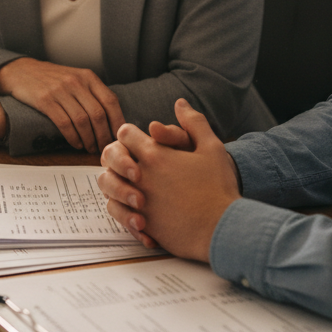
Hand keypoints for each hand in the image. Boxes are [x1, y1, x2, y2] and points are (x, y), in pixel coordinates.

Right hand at [0, 58, 123, 152]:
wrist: (22, 71)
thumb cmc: (52, 79)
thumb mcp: (76, 78)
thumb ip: (92, 93)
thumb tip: (112, 118)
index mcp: (88, 76)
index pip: (111, 101)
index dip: (117, 121)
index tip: (119, 136)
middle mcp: (76, 82)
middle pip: (98, 114)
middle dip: (103, 135)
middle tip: (104, 148)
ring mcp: (60, 90)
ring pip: (82, 121)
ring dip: (89, 139)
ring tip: (90, 148)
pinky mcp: (45, 100)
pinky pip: (64, 123)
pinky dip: (73, 137)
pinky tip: (76, 144)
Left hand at [98, 99, 239, 261]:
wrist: (222, 228)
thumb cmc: (218, 187)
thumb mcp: (211, 147)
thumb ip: (194, 122)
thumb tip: (180, 103)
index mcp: (155, 155)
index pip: (125, 134)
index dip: (131, 134)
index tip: (140, 139)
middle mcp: (140, 176)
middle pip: (111, 157)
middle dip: (119, 156)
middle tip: (132, 161)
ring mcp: (138, 201)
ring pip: (109, 186)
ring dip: (117, 181)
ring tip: (133, 184)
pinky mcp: (141, 224)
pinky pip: (119, 212)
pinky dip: (124, 208)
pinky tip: (139, 208)